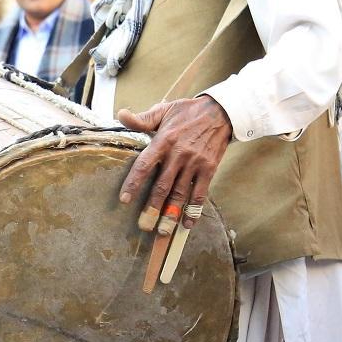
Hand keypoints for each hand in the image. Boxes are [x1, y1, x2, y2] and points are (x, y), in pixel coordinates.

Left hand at [115, 96, 232, 229]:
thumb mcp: (164, 110)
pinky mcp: (208, 169)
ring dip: (171, 213)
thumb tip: (121, 115)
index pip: (145, 165)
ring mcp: (195, 164)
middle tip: (143, 225)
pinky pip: (200, 193)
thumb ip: (142, 119)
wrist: (221, 112)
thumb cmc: (188, 112)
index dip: (133, 183)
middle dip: (152, 207)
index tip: (124, 200)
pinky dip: (194, 210)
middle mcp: (178, 155)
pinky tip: (187, 224)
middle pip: (162, 185)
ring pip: (180, 193)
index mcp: (163, 141)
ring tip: (162, 230)